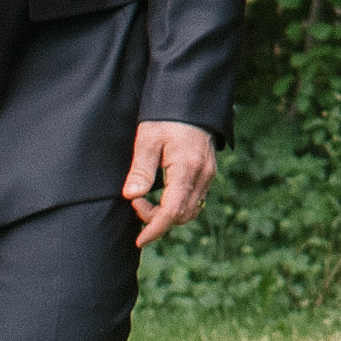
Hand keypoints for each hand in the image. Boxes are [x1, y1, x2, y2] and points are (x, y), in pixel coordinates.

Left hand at [124, 118, 218, 247]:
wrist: (190, 101)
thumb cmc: (166, 118)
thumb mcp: (147, 139)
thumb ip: (141, 169)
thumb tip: (132, 196)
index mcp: (187, 168)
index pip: (173, 210)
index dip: (155, 228)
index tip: (139, 239)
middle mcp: (203, 175)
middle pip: (183, 214)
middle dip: (158, 219)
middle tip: (136, 204)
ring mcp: (208, 174)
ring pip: (191, 210)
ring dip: (168, 214)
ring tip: (146, 200)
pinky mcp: (209, 172)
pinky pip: (196, 199)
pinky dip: (178, 205)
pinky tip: (162, 196)